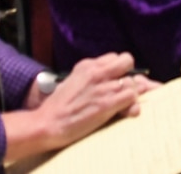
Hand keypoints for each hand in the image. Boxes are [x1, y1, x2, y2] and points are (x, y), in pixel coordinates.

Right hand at [8, 53, 147, 158]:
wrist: (48, 123)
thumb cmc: (58, 108)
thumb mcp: (72, 82)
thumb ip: (90, 78)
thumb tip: (108, 81)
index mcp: (86, 65)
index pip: (114, 57)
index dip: (119, 69)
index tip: (117, 80)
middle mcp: (96, 72)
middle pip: (127, 61)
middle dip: (129, 75)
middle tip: (123, 90)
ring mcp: (103, 87)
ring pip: (132, 82)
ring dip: (131, 94)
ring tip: (124, 105)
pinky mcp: (107, 103)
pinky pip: (131, 97)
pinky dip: (131, 105)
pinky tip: (124, 112)